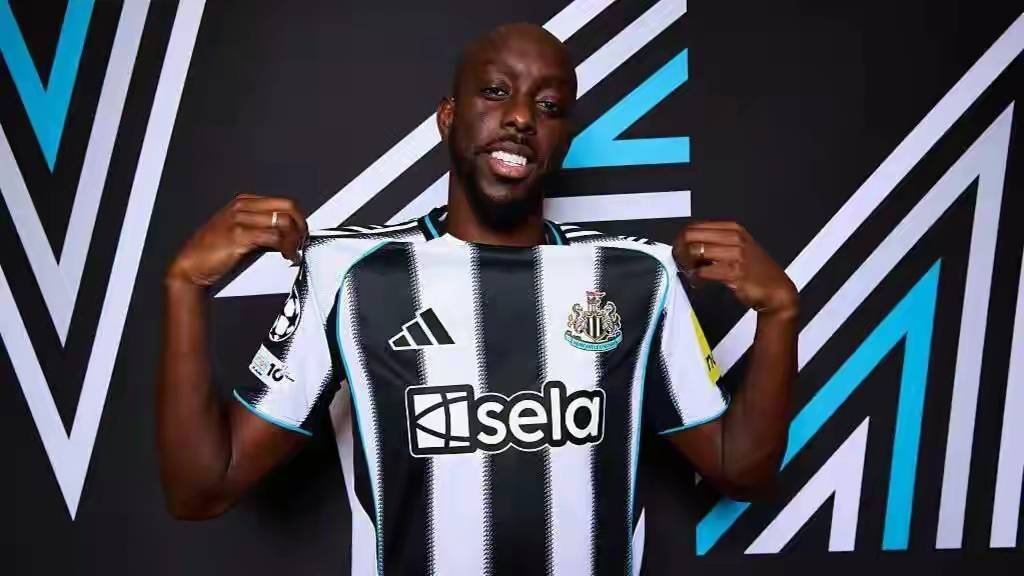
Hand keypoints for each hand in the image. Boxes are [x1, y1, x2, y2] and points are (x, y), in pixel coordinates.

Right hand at [166, 194, 307, 286]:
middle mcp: (242, 207)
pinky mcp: (239, 235)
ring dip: (295, 239)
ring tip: (293, 251)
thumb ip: (263, 229)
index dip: (298, 218)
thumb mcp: (241, 233)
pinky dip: (286, 248)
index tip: (302, 233)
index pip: (283, 202)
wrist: (192, 264)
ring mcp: (240, 219)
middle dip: (301, 226)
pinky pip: (274, 237)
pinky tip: (287, 256)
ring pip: (283, 221)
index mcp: (243, 202)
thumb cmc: (214, 251)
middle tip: (302, 241)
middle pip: (288, 207)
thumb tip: (289, 234)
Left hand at [673, 221, 797, 316]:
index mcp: (733, 228)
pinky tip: (699, 281)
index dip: (681, 238)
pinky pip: (703, 272)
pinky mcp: (733, 272)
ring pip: (695, 252)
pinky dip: (696, 277)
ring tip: (690, 272)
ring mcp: (734, 254)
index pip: (695, 226)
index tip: (678, 249)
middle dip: (680, 249)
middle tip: (679, 261)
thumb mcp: (739, 247)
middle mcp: (734, 238)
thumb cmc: (756, 270)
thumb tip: (689, 244)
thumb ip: (716, 243)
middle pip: (691, 236)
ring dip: (687, 264)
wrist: (775, 290)